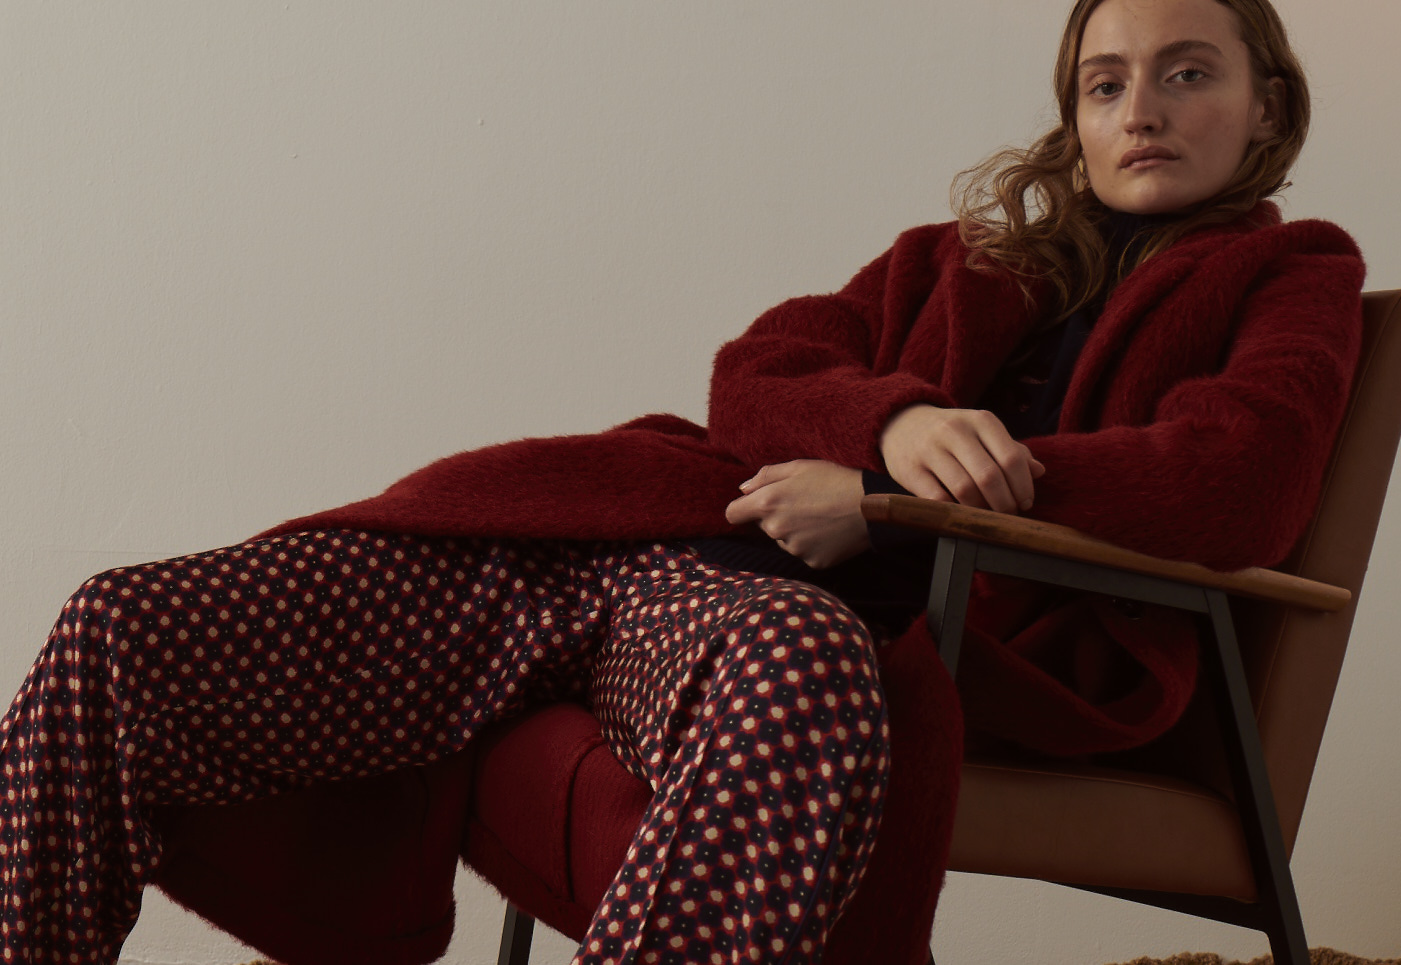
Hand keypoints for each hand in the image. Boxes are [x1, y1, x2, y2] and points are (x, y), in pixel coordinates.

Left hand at [724, 460, 870, 568]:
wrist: (871, 505)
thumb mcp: (798, 466)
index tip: (754, 505)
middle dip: (775, 516)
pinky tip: (828, 530)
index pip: (733, 514)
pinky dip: (812, 543)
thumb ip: (765, 476)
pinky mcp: (812, 562)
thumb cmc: (835, 479)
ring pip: (784, 540)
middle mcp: (775, 530)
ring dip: (794, 530)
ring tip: (820, 515)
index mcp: (767, 504)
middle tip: (803, 503)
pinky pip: (804, 552)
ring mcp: (794, 549)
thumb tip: (743, 489)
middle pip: (763, 526)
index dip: (742, 508)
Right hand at [879, 404, 1044, 513]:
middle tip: (1008, 513)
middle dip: (1004, 503)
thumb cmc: (952, 434)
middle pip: (989, 476)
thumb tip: (1038, 471)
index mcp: (981, 420)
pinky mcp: (910, 469)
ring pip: (964, 489)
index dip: (1023, 486)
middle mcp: (955, 431)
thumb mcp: (983, 432)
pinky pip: (938, 498)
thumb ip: (1011, 450)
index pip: (1011, 458)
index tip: (1026, 502)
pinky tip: (962, 513)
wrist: (901, 423)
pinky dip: (954, 510)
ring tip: (987, 515)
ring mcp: (930, 450)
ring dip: (981, 510)